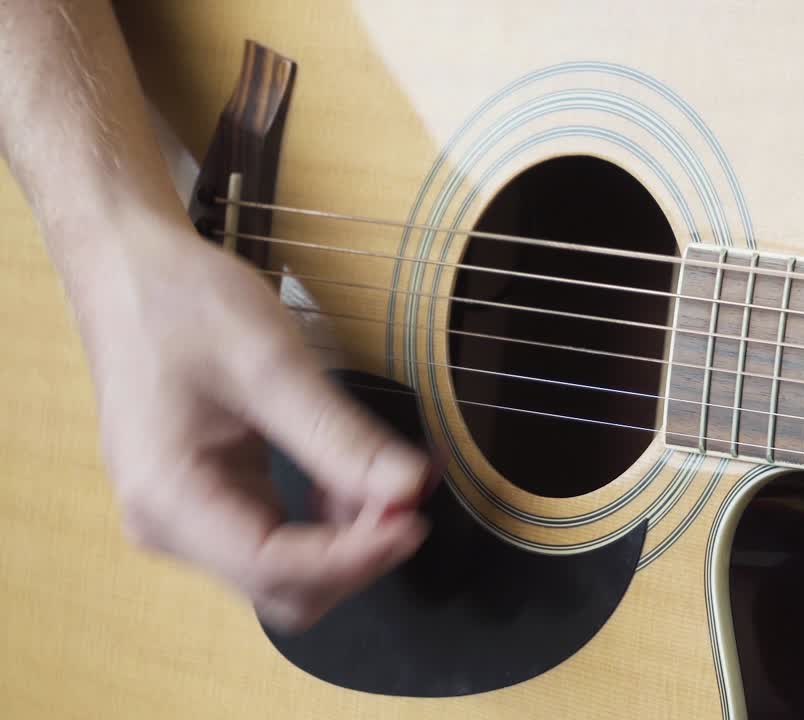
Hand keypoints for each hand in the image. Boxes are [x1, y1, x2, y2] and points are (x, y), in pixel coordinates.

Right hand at [67, 212, 434, 631]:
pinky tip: (357, 477)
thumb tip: (410, 489)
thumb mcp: (272, 364)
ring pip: (286, 572)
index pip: (274, 567)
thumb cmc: (183, 304)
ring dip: (348, 540)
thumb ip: (340, 436)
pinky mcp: (207, 500)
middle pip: (282, 587)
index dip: (356, 556)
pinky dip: (329, 522)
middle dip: (355, 553)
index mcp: (169, 496)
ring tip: (391, 478)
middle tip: (409, 495)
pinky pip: (279, 538)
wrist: (129, 270)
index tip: (416, 520)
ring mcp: (185, 517)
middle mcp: (169, 525)